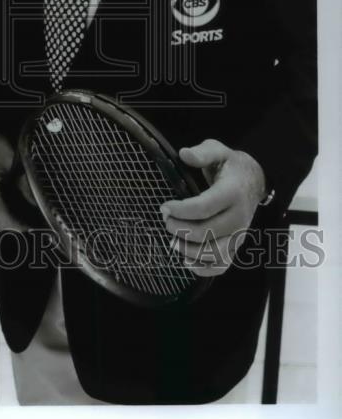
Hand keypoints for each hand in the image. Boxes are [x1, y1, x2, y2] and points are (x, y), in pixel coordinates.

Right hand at [0, 127, 32, 231]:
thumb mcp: (15, 162)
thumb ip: (26, 187)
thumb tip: (40, 207)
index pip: (2, 220)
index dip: (20, 226)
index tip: (36, 227)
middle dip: (12, 225)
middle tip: (32, 222)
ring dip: (2, 222)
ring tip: (21, 217)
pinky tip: (6, 210)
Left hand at [160, 139, 266, 276]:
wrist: (254, 181)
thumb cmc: (230, 166)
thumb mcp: (218, 151)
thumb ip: (202, 153)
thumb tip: (184, 154)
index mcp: (232, 193)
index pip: (205, 207)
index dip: (182, 211)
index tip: (164, 207)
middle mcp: (239, 217)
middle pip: (207, 232)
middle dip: (180, 229)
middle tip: (165, 220)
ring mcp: (239, 234)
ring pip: (214, 253)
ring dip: (189, 250)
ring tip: (172, 240)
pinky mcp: (237, 246)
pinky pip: (222, 265)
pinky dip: (203, 268)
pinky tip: (186, 260)